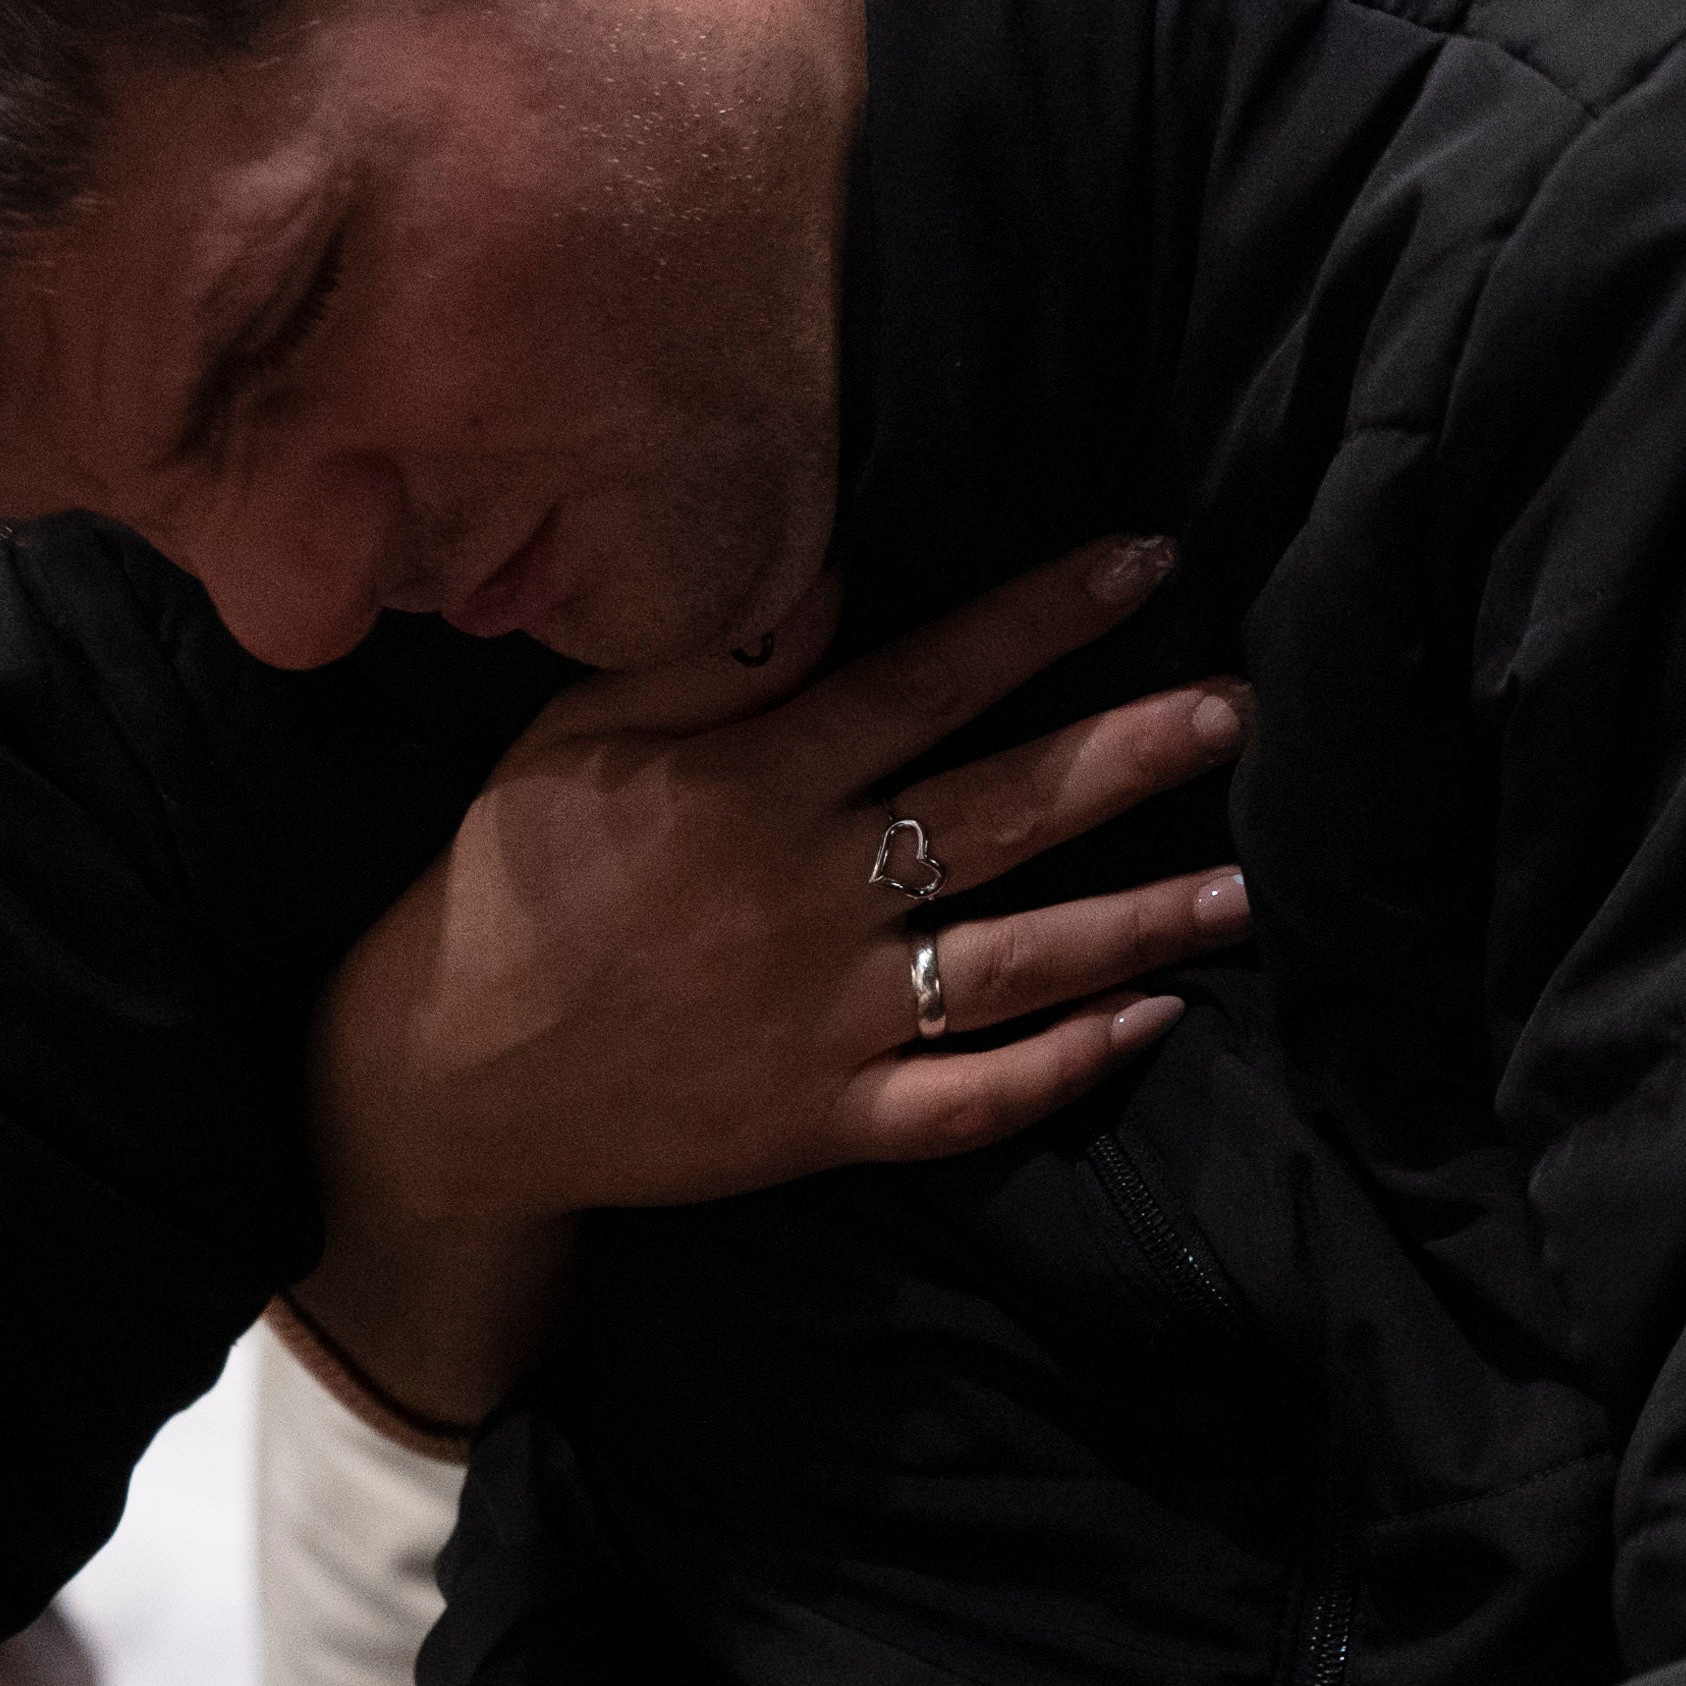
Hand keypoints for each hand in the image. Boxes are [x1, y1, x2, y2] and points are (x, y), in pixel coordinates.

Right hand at [301, 535, 1245, 1361]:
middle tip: (1243, 717)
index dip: (1042, 618)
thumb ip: (704, 665)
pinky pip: (971, 1097)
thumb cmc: (510, 886)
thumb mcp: (572, 739)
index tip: (1146, 564)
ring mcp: (825, 1017)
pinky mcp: (825, 1121)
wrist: (441, 1082)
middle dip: (1132, 758)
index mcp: (751, 784)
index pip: (926, 679)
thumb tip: (825, 579)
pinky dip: (1064, 1068)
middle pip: (1001, 811)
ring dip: (1138, 920)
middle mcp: (807, 892)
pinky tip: (1150, 1025)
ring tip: (1245, 887)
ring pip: (1016, 960)